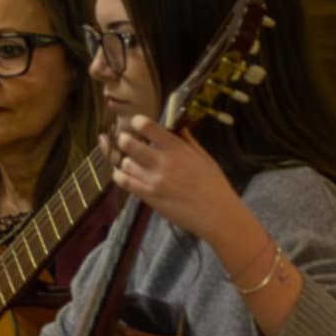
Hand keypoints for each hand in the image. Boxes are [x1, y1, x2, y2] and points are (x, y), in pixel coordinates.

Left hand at [111, 117, 239, 242]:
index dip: (137, 122)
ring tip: (132, 161)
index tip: (136, 123)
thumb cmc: (214, 184)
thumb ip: (186, 139)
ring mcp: (153, 180)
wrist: (216, 214)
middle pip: (129, 144)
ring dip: (126, 160)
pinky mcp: (149, 197)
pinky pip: (125, 183)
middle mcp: (162, 162)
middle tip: (126, 140)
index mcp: (177, 148)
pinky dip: (120, 176)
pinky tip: (120, 173)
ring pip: (126, 163)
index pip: (148, 127)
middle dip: (125, 140)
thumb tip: (176, 123)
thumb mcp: (203, 156)